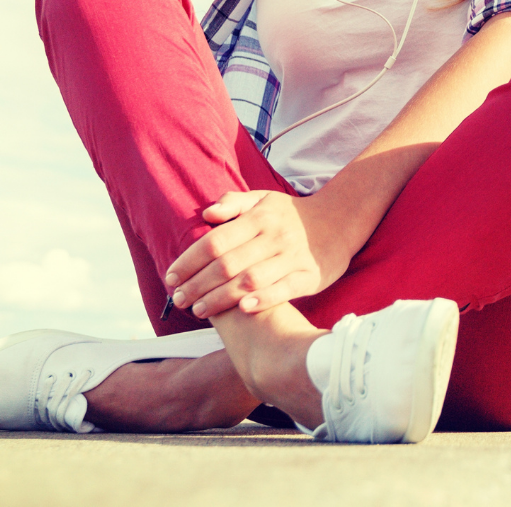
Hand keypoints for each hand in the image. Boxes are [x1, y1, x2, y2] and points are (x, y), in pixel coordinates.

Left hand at [163, 189, 351, 318]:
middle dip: (198, 284)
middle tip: (178, 300)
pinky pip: (284, 289)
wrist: (340, 220)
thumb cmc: (291, 214)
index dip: (189, 261)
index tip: (170, 277)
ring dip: (221, 298)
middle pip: (227, 264)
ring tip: (199, 310)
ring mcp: (293, 257)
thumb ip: (234, 203)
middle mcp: (274, 236)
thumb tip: (207, 214)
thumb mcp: (264, 199)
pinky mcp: (310, 275)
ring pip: (250, 280)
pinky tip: (242, 309)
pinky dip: (262, 299)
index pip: (215, 241)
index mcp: (259, 218)